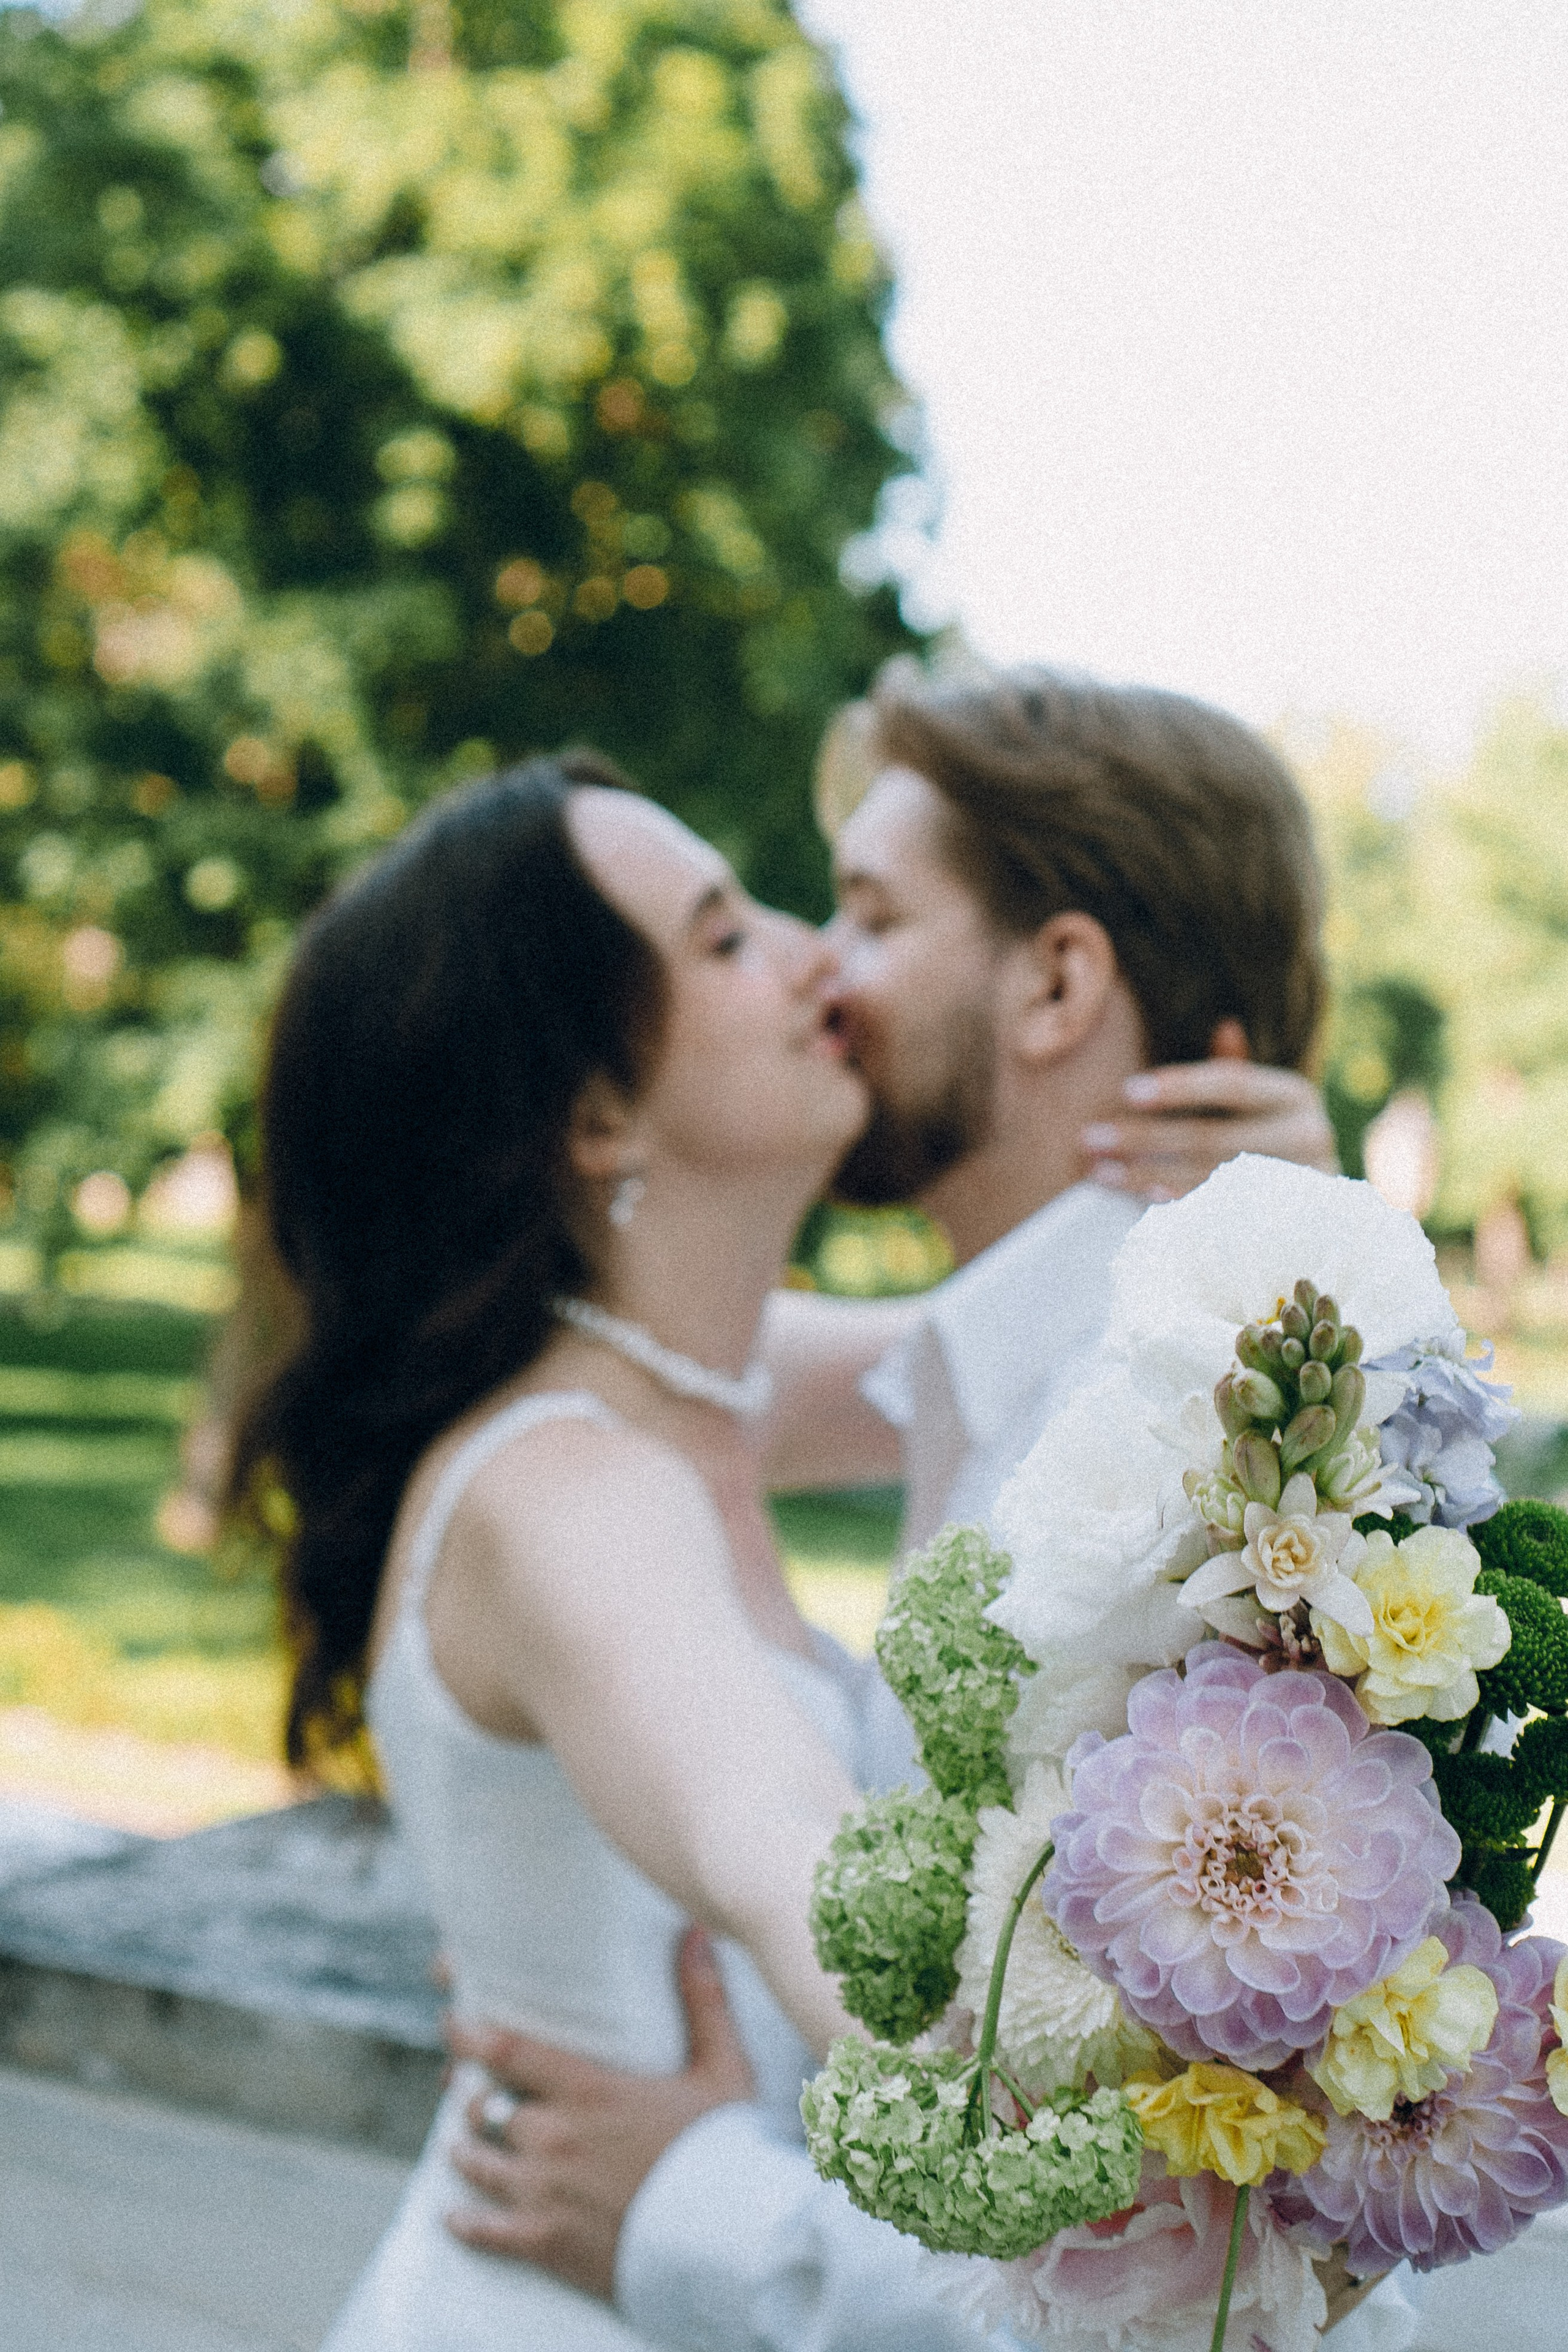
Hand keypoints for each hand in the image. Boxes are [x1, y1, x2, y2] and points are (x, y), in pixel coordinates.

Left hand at [443, 1927, 754, 2298]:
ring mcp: (544, 2192)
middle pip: (481, 2106)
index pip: (507, 2050)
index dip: (468, 2033)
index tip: (452, 2021)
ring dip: (465, 2150)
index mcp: (590, 2089)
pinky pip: (483, 2229)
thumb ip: (703, 1999)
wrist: (726, 2241)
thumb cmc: (724, 2151)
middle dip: (470, 2096)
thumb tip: (696, 1934)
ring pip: (475, 2162)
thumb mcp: (722, 2069)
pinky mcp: (545, 2242)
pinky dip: (464, 2221)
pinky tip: (454, 2216)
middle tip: (466, 2090)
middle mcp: (555, 2135)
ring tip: (463, 2144)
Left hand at [1081, 1022, 1336, 1201]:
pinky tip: (1140, 1197)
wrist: (1326, 1204)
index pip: (1231, 1085)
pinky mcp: (1281, 1223)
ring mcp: (1296, 1185)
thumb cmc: (1275, 1135)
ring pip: (1207, 1178)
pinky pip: (1218, 1214)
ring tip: (1097, 1171)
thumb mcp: (1263, 1099)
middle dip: (1144, 1138)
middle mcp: (1306, 1137)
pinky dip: (1177, 1205)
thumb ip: (1237, 1069)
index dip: (1180, 1087)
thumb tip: (1226, 1025)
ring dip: (1145, 1175)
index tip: (1127, 1091)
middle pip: (1211, 1137)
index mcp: (1295, 1095)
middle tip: (1090, 1138)